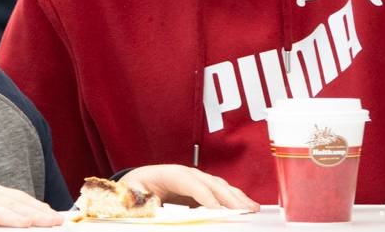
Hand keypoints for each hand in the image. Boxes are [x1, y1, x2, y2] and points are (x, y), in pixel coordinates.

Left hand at [121, 165, 259, 210]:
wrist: (137, 185)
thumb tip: (155, 208)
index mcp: (166, 173)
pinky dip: (234, 199)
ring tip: (252, 208)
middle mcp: (185, 173)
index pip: (189, 182)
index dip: (204, 195)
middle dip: (228, 196)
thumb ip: (143, 203)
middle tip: (244, 210)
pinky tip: (246, 206)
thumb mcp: (132, 198)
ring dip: (237, 197)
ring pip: (219, 186)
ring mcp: (195, 179)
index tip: (217, 210)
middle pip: (210, 182)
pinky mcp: (201, 189)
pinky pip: (220, 192)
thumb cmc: (134, 191)